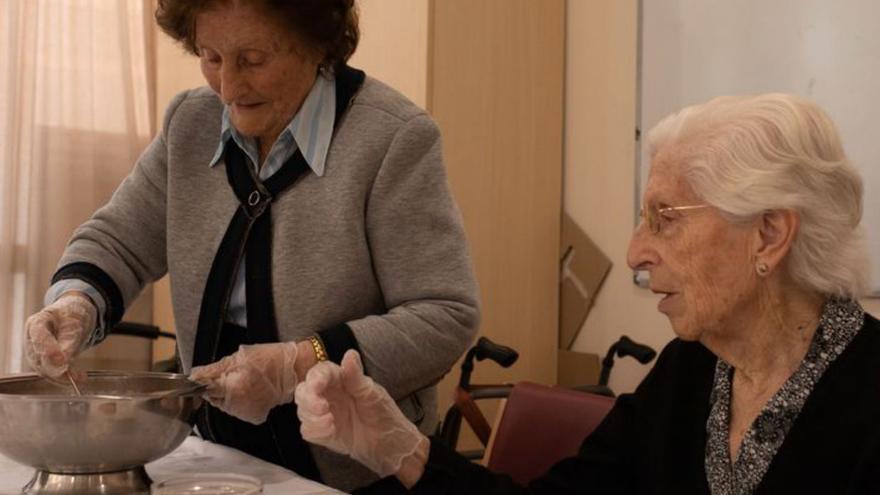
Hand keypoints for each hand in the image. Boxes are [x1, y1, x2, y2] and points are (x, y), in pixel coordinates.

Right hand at [25, 292, 96, 377]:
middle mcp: (31, 339)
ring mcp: (34, 352)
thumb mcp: (74, 322)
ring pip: (44, 369)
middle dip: (56, 369)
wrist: (72, 316)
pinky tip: (78, 378)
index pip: (39, 338)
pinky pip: (50, 373)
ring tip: (81, 377)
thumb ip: (68, 340)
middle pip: (39, 358)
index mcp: (36, 323)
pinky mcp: (42, 362)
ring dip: (62, 377)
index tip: (63, 360)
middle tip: (74, 376)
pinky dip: (64, 378)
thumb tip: (64, 361)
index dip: (49, 350)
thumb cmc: (71, 315)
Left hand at [190, 342, 297, 424]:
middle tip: (233, 375)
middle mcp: (237, 404)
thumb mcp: (238, 357)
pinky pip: (238, 411)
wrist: (293, 370)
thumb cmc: (270, 359)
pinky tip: (250, 391)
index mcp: (232, 387)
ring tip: (244, 382)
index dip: (204, 383)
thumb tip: (195, 375)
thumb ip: (214, 369)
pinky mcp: (253, 416)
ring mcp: (245, 412)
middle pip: (214, 399)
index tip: (206, 379)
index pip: (205, 390)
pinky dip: (240, 403)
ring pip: (225, 406)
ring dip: (228, 396)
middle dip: (218, 388)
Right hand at [295, 350, 428, 478]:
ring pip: (303, 410)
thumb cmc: (384, 413)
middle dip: (308, 398)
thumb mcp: (371, 394)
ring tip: (330, 421)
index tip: (317, 385)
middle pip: (304, 390)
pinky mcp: (323, 432)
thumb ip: (356, 377)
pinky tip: (331, 430)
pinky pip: (308, 430)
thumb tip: (349, 354)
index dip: (316, 377)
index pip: (320, 372)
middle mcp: (329, 395)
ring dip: (311, 416)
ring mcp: (325, 414)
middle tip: (322, 407)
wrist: (391, 443)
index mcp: (340, 380)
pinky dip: (315, 430)